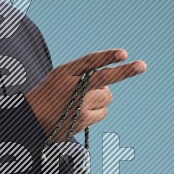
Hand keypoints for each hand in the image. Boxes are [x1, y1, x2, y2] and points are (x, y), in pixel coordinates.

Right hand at [25, 48, 145, 140]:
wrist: (30, 120)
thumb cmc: (47, 95)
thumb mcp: (59, 78)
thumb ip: (83, 74)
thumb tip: (109, 85)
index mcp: (64, 72)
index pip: (89, 61)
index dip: (107, 56)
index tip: (123, 53)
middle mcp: (71, 87)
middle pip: (104, 78)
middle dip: (125, 71)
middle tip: (142, 65)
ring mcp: (78, 105)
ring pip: (106, 96)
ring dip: (101, 97)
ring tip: (83, 100)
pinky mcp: (82, 120)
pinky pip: (103, 112)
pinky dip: (98, 111)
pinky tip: (83, 112)